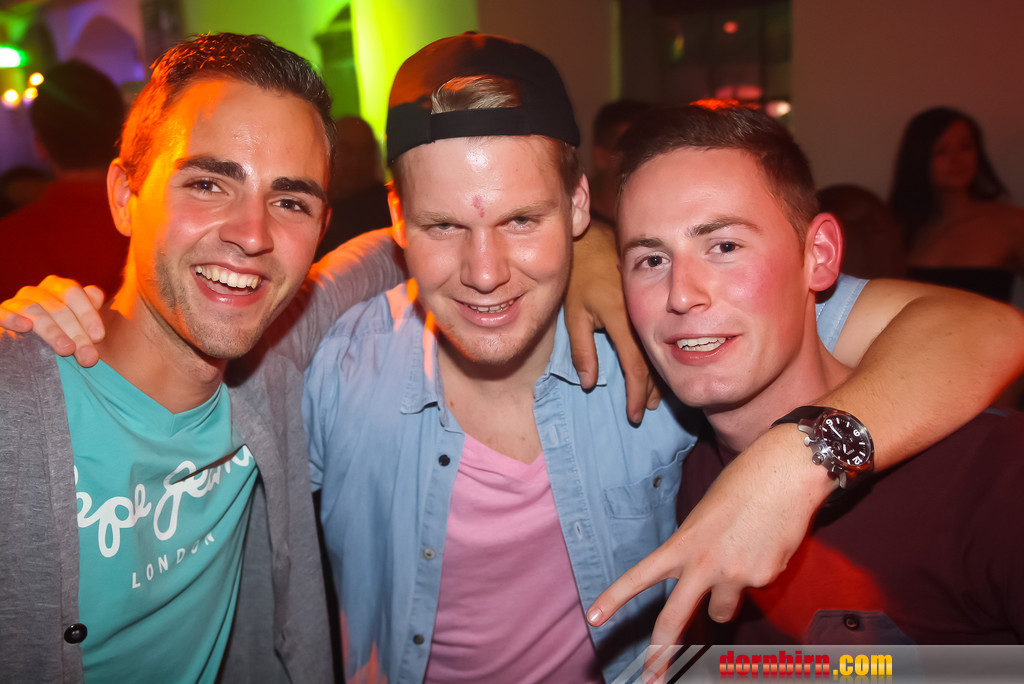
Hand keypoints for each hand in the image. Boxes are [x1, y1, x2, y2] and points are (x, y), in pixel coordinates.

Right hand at [0, 276, 106, 366]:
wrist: (30, 352)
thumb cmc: (63, 337)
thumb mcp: (78, 325)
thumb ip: (88, 310)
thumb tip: (95, 295)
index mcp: (58, 289)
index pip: (73, 293)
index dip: (87, 314)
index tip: (98, 337)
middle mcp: (37, 292)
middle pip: (58, 307)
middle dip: (76, 333)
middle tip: (88, 356)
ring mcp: (16, 303)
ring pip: (35, 311)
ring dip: (53, 331)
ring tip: (67, 349)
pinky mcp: (0, 315)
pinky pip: (2, 313)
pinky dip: (12, 318)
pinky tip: (24, 327)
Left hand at [565, 219, 659, 422]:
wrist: (594, 242)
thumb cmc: (579, 277)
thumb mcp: (574, 314)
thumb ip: (581, 350)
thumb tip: (590, 384)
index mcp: (622, 317)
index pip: (634, 364)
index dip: (635, 393)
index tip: (634, 414)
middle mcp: (640, 315)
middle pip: (652, 361)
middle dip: (649, 391)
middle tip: (643, 413)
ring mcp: (648, 310)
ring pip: (659, 351)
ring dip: (657, 378)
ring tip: (654, 400)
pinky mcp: (650, 306)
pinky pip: (658, 338)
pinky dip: (658, 359)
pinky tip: (657, 372)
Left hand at [586, 426, 831, 643]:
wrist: (787, 472)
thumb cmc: (743, 484)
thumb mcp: (704, 515)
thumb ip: (696, 549)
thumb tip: (707, 580)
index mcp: (682, 543)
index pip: (640, 576)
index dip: (614, 599)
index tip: (593, 618)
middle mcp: (704, 564)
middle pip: (675, 618)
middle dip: (662, 653)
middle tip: (651, 678)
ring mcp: (736, 576)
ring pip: (723, 611)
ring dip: (726, 598)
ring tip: (740, 555)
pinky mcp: (766, 579)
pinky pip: (756, 587)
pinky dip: (759, 571)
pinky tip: (767, 542)